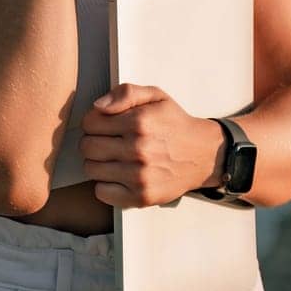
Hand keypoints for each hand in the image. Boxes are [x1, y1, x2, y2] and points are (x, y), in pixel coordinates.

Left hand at [78, 83, 222, 207]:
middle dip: (92, 141)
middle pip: (87, 147)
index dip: (94, 121)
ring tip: (114, 157)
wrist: (203, 154)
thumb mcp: (155, 96)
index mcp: (140, 122)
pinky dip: (105, 184)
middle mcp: (139, 149)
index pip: (90, 122)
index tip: (105, 124)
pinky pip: (101, 192)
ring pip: (91, 169)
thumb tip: (98, 106)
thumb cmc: (174, 124)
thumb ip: (126, 92)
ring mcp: (139, 176)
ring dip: (98, 162)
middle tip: (107, 141)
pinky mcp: (141, 197)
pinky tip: (118, 174)